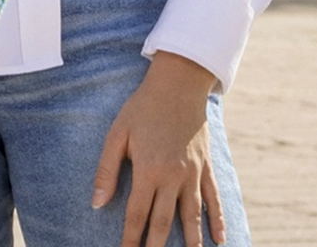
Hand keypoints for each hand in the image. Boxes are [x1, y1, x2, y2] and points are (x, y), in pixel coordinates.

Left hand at [93, 52, 225, 246]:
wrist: (178, 86)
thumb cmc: (141, 108)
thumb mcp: (116, 135)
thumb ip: (106, 170)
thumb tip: (96, 203)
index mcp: (148, 170)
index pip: (137, 214)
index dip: (131, 237)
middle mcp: (173, 178)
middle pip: (164, 221)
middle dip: (156, 245)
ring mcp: (193, 174)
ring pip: (191, 216)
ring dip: (190, 241)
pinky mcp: (207, 168)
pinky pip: (214, 199)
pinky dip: (217, 220)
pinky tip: (220, 239)